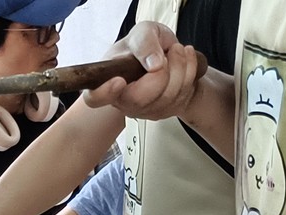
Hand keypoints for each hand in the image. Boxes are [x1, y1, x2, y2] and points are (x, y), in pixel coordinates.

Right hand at [84, 21, 201, 120]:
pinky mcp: (164, 112)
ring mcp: (143, 110)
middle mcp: (122, 101)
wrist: (166, 55)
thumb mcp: (143, 32)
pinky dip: (190, 71)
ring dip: (180, 66)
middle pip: (139, 98)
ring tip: (175, 52)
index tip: (119, 81)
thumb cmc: (145, 47)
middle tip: (166, 53)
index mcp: (107, 81)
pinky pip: (183, 96)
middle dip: (162, 71)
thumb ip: (144, 41)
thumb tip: (153, 63)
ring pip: (166, 97)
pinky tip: (182, 61)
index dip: (105, 93)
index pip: (95, 97)